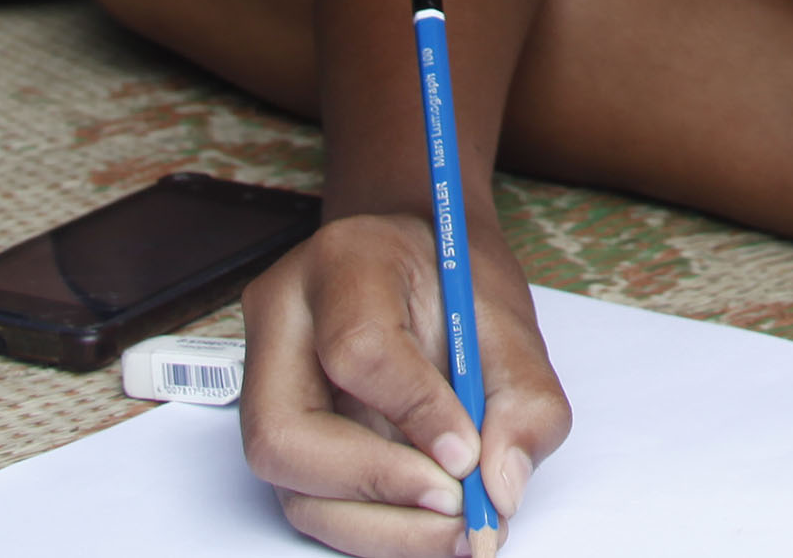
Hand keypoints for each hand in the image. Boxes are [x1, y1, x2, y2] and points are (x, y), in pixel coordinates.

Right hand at [241, 218, 569, 555]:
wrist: (423, 271)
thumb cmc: (458, 287)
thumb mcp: (511, 321)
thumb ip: (524, 399)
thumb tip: (501, 489)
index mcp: (343, 262)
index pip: (356, 350)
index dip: (416, 413)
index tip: (470, 454)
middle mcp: (282, 324)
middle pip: (285, 436)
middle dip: (379, 489)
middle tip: (458, 508)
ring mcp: (267, 386)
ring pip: (291, 487)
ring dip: (383, 529)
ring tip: (459, 528)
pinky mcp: (281, 438)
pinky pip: (313, 505)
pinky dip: (378, 531)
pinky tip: (432, 527)